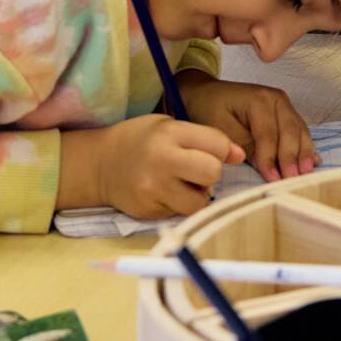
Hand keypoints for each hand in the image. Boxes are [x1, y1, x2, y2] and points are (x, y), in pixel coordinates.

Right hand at [97, 114, 242, 218]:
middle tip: (198, 170)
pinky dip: (180, 206)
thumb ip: (206, 138)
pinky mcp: (148, 210)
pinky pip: (180, 214)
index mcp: (170, 132)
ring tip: (183, 184)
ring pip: (200, 201)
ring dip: (198, 195)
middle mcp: (162, 160)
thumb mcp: (171, 126)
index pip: (218, 144)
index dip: (223, 149)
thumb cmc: (142, 140)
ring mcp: (153, 188)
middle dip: (211, 173)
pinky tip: (166, 193)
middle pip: (212, 172)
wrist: (100, 164)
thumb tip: (240, 155)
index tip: (214, 151)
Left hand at [179, 74, 318, 181]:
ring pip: (299, 130)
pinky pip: (299, 129)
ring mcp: (284, 104)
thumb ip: (242, 144)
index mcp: (259, 100)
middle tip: (294, 179)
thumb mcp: (220, 127)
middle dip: (292, 157)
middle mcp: (277, 99)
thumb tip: (264, 164)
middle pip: (289, 131)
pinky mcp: (286, 112)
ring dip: (304, 153)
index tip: (273, 179)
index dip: (271, 158)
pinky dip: (306, 146)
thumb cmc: (211, 109)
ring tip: (307, 173)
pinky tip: (313, 160)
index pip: (268, 134)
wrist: (208, 92)